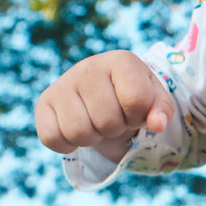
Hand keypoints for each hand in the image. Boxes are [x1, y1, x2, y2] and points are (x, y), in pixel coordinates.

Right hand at [34, 50, 175, 161]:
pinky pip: (52, 138)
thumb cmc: (131, 94)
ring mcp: (63, 83)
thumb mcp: (153, 98)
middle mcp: (89, 66)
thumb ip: (161, 110)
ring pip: (79, 132)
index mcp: (121, 60)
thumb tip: (158, 125)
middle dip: (116, 128)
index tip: (136, 110)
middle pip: (107, 121)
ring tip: (96, 123)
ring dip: (93, 138)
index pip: (136, 100)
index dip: (140, 116)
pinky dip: (67, 145)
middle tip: (115, 118)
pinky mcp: (44, 102)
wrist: (103, 90)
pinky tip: (76, 130)